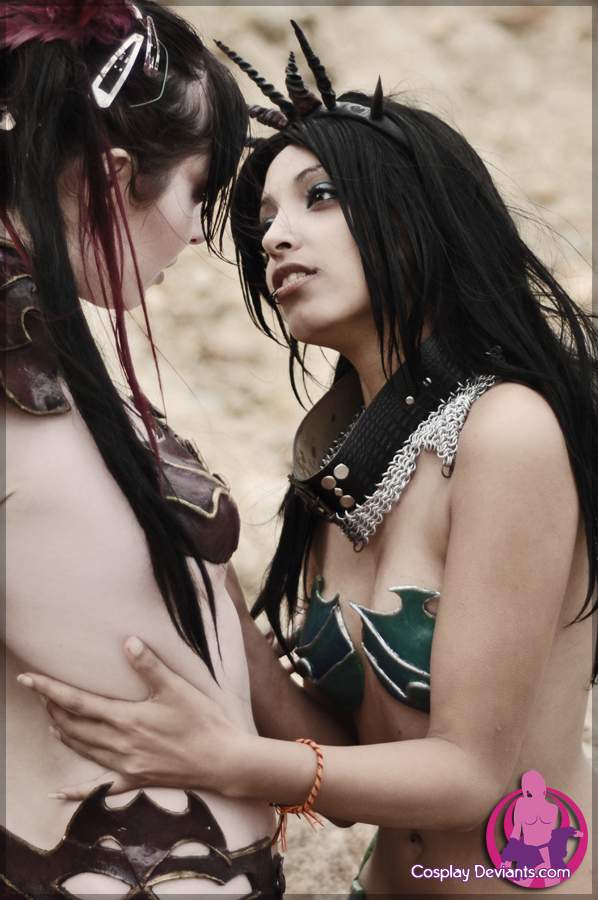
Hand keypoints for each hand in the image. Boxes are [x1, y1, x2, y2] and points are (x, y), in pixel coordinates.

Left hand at [18, 637, 237, 799]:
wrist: (222, 761)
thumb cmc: (202, 722)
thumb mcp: (177, 689)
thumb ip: (150, 666)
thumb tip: (128, 643)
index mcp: (126, 720)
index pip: (78, 702)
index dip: (50, 690)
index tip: (28, 678)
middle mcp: (119, 745)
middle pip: (74, 726)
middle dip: (53, 708)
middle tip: (40, 692)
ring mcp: (125, 766)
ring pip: (83, 750)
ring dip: (63, 733)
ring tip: (51, 718)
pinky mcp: (135, 780)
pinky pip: (99, 788)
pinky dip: (76, 791)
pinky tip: (59, 794)